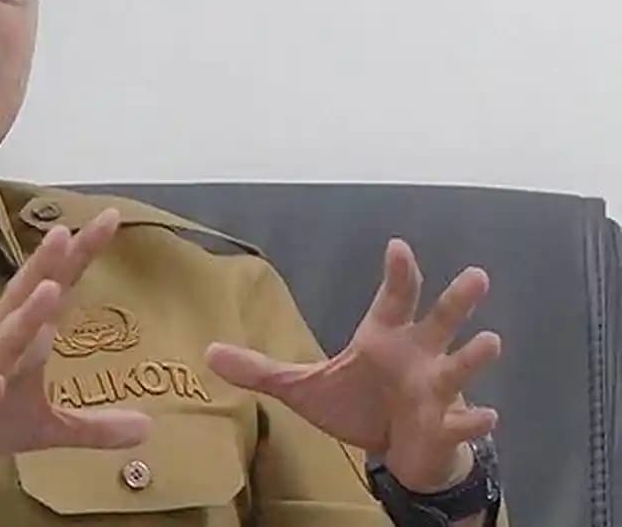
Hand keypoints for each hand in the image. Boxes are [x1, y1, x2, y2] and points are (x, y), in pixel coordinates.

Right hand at [0, 210, 151, 524]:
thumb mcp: (36, 429)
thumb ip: (91, 426)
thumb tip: (150, 428)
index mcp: (12, 338)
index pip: (52, 288)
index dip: (80, 255)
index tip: (111, 217)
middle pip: (25, 296)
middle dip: (52, 264)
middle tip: (77, 227)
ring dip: (24, 318)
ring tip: (51, 290)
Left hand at [206, 239, 501, 491]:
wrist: (395, 449)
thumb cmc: (355, 404)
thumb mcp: (301, 387)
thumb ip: (259, 369)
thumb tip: (208, 353)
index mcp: (383, 337)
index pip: (394, 298)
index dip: (398, 272)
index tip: (399, 246)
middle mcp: (417, 355)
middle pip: (441, 320)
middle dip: (458, 300)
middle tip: (476, 276)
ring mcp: (436, 390)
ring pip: (461, 365)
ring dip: (475, 354)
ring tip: (489, 340)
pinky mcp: (445, 426)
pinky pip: (464, 422)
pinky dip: (475, 420)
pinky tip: (485, 415)